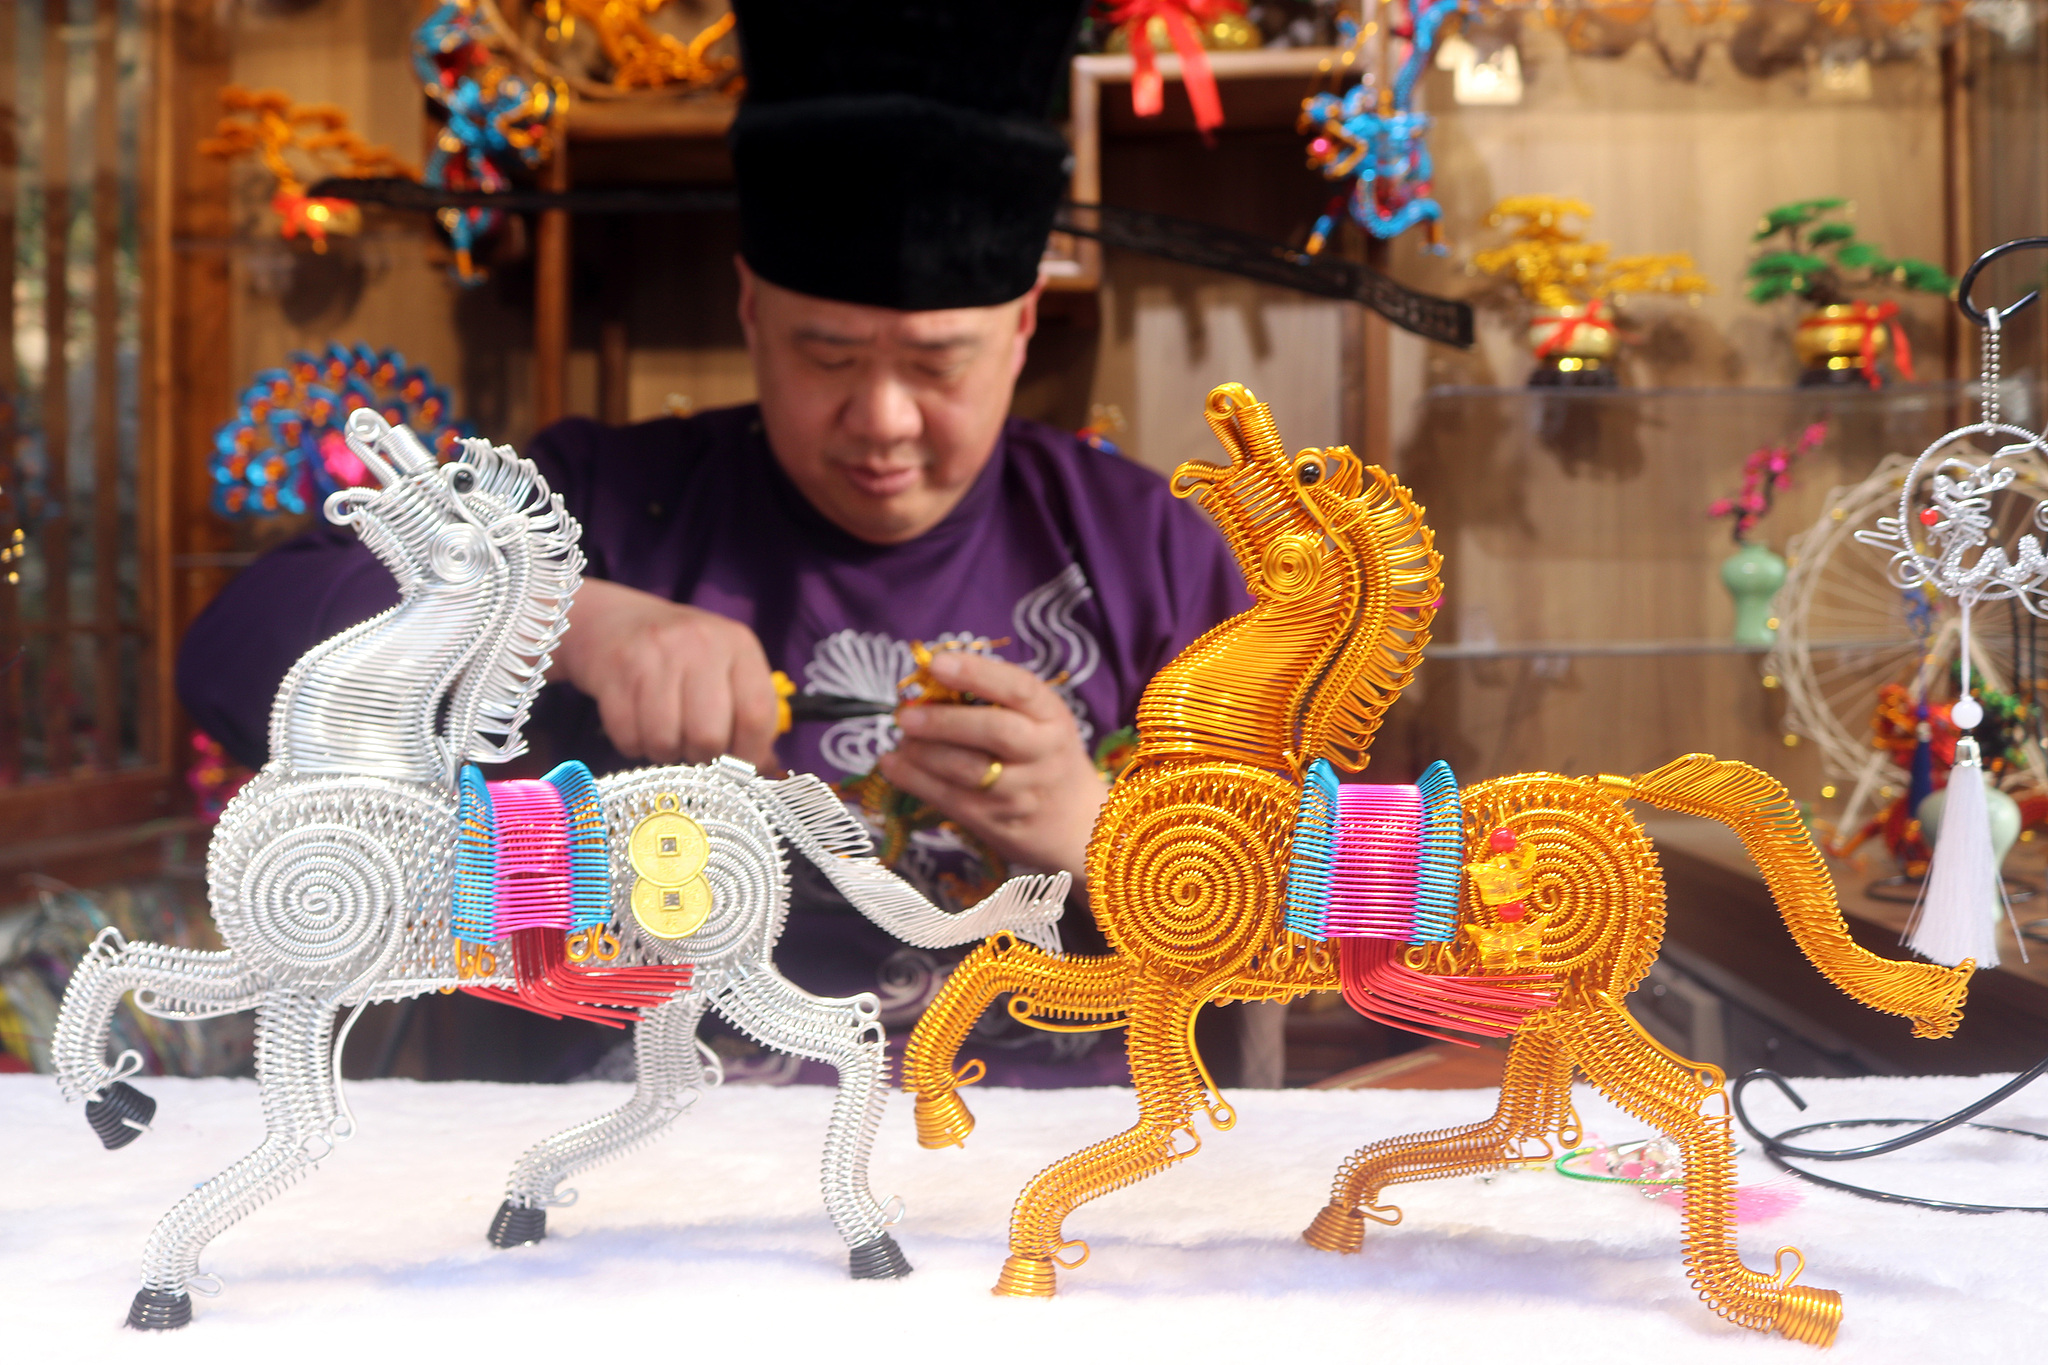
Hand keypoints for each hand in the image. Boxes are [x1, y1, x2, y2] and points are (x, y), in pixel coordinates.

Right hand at [550, 579, 780, 769]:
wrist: (615, 621)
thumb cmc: (682, 653)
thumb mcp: (725, 666)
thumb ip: (749, 711)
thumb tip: (766, 768)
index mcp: (738, 644)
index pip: (758, 713)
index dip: (752, 753)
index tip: (740, 767)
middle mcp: (700, 645)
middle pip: (710, 736)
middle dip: (703, 756)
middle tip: (695, 746)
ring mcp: (654, 656)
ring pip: (666, 741)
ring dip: (666, 752)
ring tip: (666, 734)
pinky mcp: (615, 671)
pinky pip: (628, 737)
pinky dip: (635, 745)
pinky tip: (639, 726)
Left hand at [879, 649, 1108, 883]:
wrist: (1074, 823)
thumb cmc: (1042, 754)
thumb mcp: (1037, 719)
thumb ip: (993, 699)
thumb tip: (927, 678)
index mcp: (1051, 715)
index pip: (1018, 688)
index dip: (976, 672)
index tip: (936, 664)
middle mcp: (1042, 752)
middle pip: (994, 731)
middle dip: (944, 720)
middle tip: (905, 715)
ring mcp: (1021, 791)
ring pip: (967, 770)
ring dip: (923, 752)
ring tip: (901, 739)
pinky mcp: (996, 821)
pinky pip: (949, 799)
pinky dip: (913, 780)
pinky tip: (892, 764)